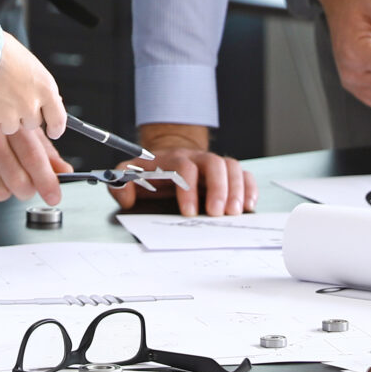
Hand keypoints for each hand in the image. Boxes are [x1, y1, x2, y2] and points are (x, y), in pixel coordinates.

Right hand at [0, 31, 65, 138]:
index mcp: (45, 89)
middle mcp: (29, 105)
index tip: (53, 131)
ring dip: (3, 115)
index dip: (55, 128)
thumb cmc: (1, 50)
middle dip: (23, 114)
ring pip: (10, 126)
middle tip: (10, 97)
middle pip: (32, 123)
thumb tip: (42, 102)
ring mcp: (8, 115)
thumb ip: (37, 87)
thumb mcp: (30, 65)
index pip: (58, 119)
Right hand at [0, 77, 70, 205]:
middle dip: (26, 189)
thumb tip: (63, 171)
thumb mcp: (15, 124)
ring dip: (4, 190)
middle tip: (24, 182)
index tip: (54, 196)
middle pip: (18, 182)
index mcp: (6, 123)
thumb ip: (42, 149)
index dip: (47, 181)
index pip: (33, 157)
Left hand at [112, 123, 257, 216]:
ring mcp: (214, 164)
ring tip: (235, 213)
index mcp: (173, 159)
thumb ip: (121, 184)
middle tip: (217, 214)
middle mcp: (197, 158)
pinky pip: (244, 173)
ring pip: (232, 167)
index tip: (189, 212)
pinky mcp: (227, 173)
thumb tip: (125, 195)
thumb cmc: (150, 173)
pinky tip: (249, 205)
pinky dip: (250, 187)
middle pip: (213, 164)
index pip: (183, 168)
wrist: (167, 157)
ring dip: (237, 189)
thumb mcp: (130, 175)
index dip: (188, 189)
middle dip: (218, 188)